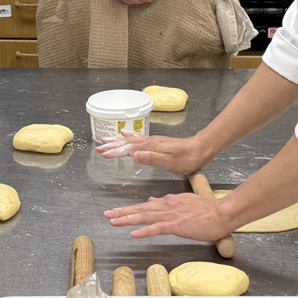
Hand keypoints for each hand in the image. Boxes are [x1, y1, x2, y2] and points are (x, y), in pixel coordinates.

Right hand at [96, 131, 210, 174]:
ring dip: (117, 141)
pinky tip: (125, 134)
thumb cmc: (187, 159)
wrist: (199, 149)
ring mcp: (152, 141)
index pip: (128, 149)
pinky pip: (137, 138)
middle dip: (112, 146)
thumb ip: (151, 158)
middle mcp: (149, 142)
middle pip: (126, 143)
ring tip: (105, 140)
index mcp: (151, 147)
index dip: (115, 152)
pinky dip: (128, 137)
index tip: (103, 154)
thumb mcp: (170, 162)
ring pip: (130, 140)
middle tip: (99, 148)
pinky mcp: (156, 142)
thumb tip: (134, 154)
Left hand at [105, 193, 230, 240]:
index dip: (129, 209)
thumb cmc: (206, 210)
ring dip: (128, 219)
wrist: (221, 213)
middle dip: (122, 212)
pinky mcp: (177, 225)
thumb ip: (167, 202)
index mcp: (168, 201)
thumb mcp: (184, 201)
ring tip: (113, 221)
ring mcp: (171, 215)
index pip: (145, 206)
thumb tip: (152, 201)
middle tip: (107, 214)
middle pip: (140, 210)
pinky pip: (158, 228)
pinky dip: (145, 231)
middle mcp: (167, 205)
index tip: (116, 211)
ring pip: (145, 217)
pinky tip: (134, 234)